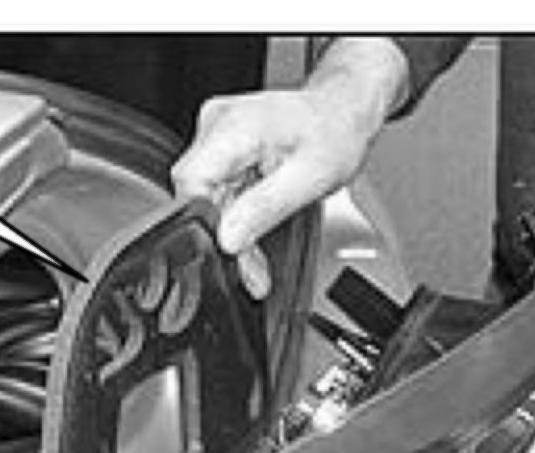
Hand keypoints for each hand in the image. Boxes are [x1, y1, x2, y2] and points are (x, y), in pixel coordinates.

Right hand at [171, 39, 407, 296]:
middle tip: (255, 258)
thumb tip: (228, 238)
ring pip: (205, 195)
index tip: (232, 246)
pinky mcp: (221, 144)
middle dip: (224, 230)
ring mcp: (216, 132)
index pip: (190, 182)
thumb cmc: (335, 135)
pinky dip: (234, 209)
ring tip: (263, 233)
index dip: (207, 221)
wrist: (343, 113)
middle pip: (197, 192)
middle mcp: (217, 124)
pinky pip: (215, 186)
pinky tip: (257, 211)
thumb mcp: (309, 179)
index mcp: (235, 127)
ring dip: (231, 223)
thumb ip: (264, 209)